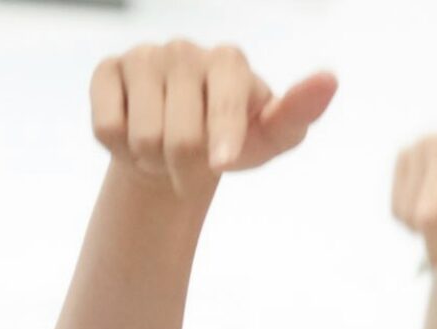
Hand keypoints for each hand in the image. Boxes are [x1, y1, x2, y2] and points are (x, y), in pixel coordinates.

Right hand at [90, 42, 336, 198]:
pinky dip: (122, 150)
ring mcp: (143, 56)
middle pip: (181, 138)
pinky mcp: (107, 70)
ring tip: (168, 151)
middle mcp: (186, 50)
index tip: (223, 164)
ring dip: (156, 162)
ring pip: (141, 138)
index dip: (223, 139)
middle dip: (188, 170)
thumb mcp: (274, 135)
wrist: (182, 146)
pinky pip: (107, 129)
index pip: (225, 105)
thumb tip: (329, 78)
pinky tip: (138, 135)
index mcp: (231, 62)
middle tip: (196, 166)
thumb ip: (298, 111)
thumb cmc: (237, 140)